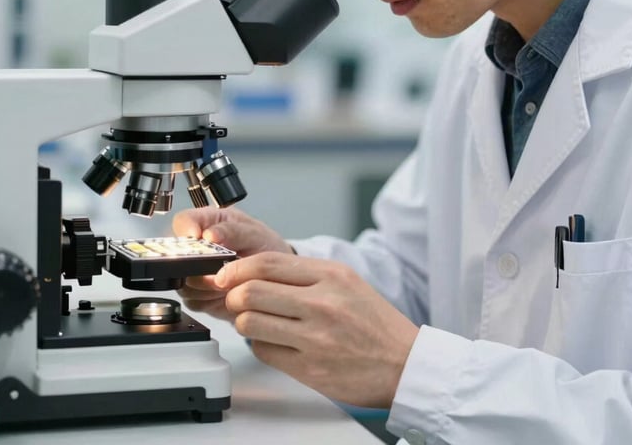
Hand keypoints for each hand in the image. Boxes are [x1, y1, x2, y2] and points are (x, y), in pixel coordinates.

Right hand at [172, 207, 292, 321]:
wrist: (273, 279)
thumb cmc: (264, 248)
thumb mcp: (254, 233)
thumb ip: (233, 230)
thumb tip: (210, 233)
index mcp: (208, 222)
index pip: (183, 221)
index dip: (185, 230)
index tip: (198, 240)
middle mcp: (196, 246)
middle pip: (178, 256)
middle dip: (200, 267)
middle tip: (221, 268)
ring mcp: (193, 271)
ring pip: (184, 282)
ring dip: (207, 286)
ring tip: (229, 280)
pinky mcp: (196, 294)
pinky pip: (193, 301)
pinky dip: (209, 300)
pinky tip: (225, 292)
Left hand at [217, 251, 419, 407]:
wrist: (406, 364)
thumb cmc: (375, 323)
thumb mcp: (346, 282)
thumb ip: (303, 274)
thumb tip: (255, 272)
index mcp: (331, 276)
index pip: (267, 263)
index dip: (237, 268)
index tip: (225, 274)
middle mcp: (322, 304)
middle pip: (252, 292)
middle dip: (233, 296)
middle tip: (234, 299)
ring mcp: (315, 338)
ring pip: (250, 323)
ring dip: (244, 322)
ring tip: (255, 321)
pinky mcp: (309, 368)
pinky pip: (264, 351)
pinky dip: (261, 344)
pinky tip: (274, 341)